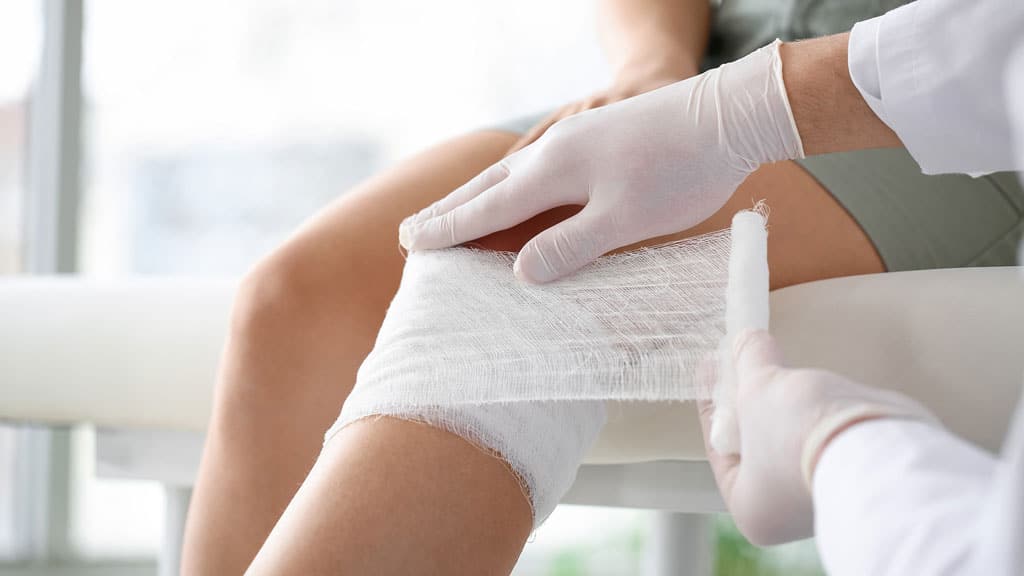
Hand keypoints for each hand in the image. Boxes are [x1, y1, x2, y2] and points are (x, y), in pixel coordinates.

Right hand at [399, 41, 803, 282]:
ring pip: (510, 175)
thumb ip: (570, 246)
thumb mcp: (625, 219)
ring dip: (475, 197)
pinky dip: (511, 189)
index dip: (450, 230)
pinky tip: (519, 195)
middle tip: (412, 230)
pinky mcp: (597, 139)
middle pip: (487, 187)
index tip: (412, 244)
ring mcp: (575, 140)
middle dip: (448, 210)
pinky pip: (535, 169)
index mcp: (553, 172)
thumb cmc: (681, 171)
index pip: (487, 209)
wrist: (729, 116)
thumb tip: (520, 273)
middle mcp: (554, 152)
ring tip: (450, 215)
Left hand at [698, 330, 938, 545]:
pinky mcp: (863, 470)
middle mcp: (790, 512)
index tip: (711, 366)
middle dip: (751, 402)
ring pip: (795, 438)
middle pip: (757, 443)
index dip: (713, 401)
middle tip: (745, 364)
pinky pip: (829, 435)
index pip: (719, 448)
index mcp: (751, 509)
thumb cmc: (797, 432)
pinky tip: (817, 386)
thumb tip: (745, 340)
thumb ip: (747, 361)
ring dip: (789, 405)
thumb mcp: (756, 388)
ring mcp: (830, 493)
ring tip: (780, 369)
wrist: (875, 443)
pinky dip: (821, 411)